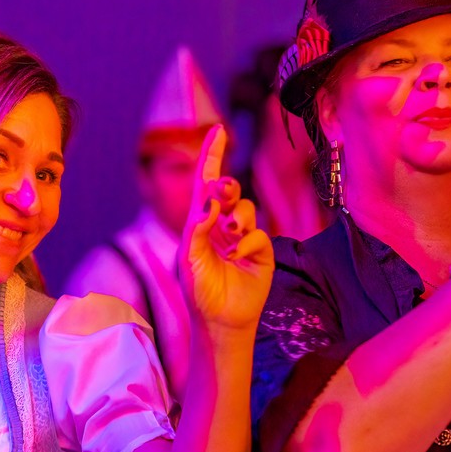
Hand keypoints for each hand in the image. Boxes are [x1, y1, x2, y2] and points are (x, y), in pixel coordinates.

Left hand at [179, 125, 273, 330]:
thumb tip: (209, 202)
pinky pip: (259, 235)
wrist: (219, 321)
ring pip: (247, 210)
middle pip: (231, 190)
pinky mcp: (261, 252)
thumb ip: (197, 229)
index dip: (212, 156)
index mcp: (201, 221)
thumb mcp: (189, 258)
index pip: (207, 182)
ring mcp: (243, 237)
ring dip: (238, 218)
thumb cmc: (198, 290)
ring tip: (228, 235)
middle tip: (222, 190)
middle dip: (228, 185)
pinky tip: (237, 257)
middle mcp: (222, 225)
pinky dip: (247, 243)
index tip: (217, 131)